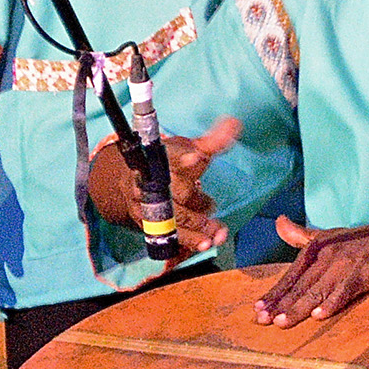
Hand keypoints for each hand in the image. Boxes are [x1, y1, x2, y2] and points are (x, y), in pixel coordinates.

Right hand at [87, 117, 238, 256]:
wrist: (134, 177)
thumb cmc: (167, 160)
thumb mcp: (188, 147)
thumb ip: (212, 142)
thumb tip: (234, 123)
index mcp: (162, 157)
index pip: (173, 157)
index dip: (186, 159)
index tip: (197, 157)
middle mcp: (152, 181)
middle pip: (176, 193)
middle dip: (197, 202)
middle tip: (214, 207)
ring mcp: (148, 204)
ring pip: (173, 218)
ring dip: (196, 228)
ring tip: (217, 234)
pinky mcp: (148, 223)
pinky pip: (168, 235)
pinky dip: (187, 241)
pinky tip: (204, 244)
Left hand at [256, 217, 368, 326]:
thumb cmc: (357, 242)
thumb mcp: (326, 235)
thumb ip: (300, 234)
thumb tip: (278, 222)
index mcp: (315, 248)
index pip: (290, 275)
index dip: (274, 293)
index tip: (258, 308)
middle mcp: (327, 256)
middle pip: (300, 285)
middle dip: (280, 304)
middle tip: (263, 321)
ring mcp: (345, 265)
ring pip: (317, 291)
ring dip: (299, 308)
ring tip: (282, 323)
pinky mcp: (363, 273)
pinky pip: (345, 291)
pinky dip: (332, 303)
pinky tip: (319, 316)